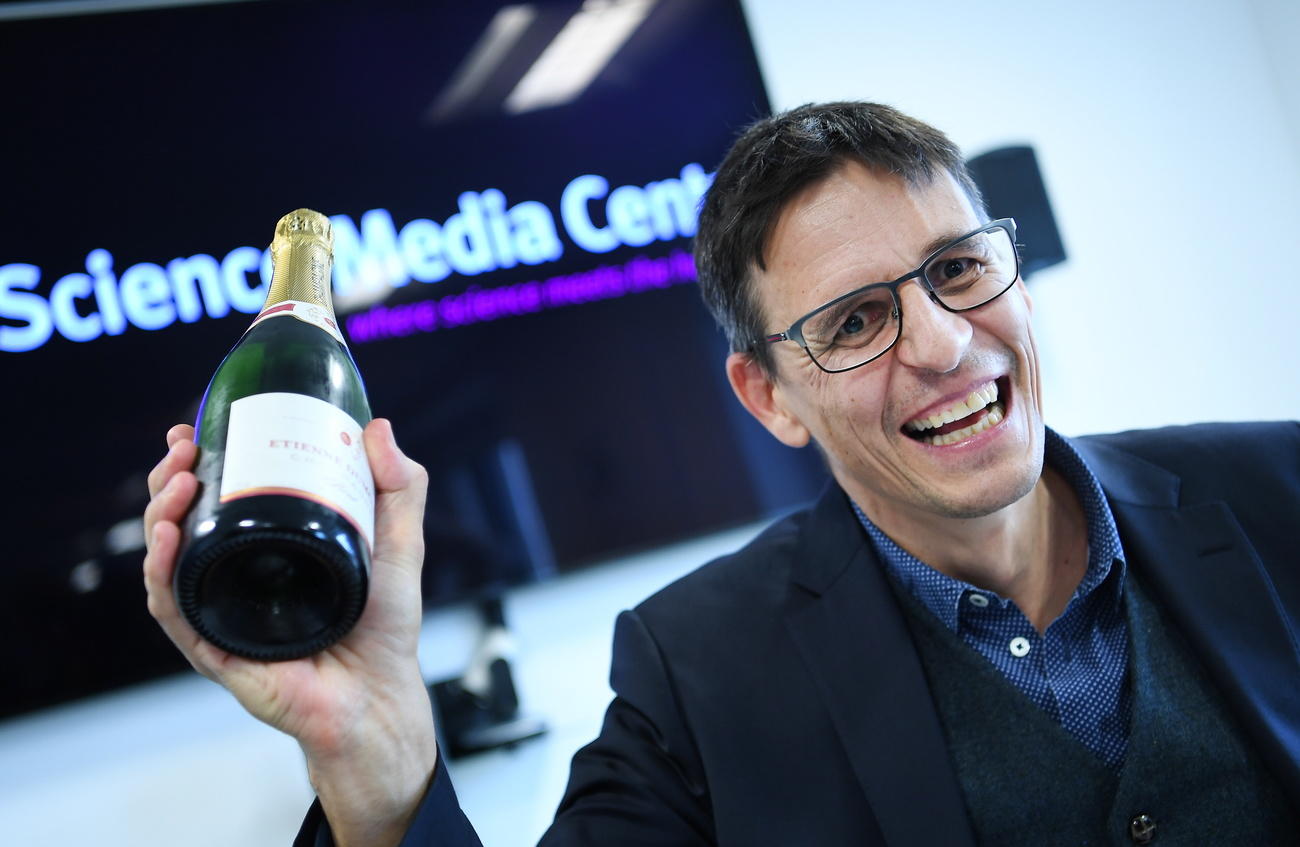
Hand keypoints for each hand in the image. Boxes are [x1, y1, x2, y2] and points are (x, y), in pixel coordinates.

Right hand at [143, 418, 436, 846]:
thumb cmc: (386, 627)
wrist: (381, 695)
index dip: (197, 463)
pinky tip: (165, 541)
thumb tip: (378, 426)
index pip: (218, 499)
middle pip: (181, 522)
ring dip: (159, 516)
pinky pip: (175, 610)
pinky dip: (161, 574)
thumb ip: (401, 487)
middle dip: (169, 479)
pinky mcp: (215, 649)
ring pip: (167, 561)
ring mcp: (222, 612)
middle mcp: (237, 577)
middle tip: (182, 450)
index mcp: (268, 549)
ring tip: (176, 484)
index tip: (194, 429)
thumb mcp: (399, 543)